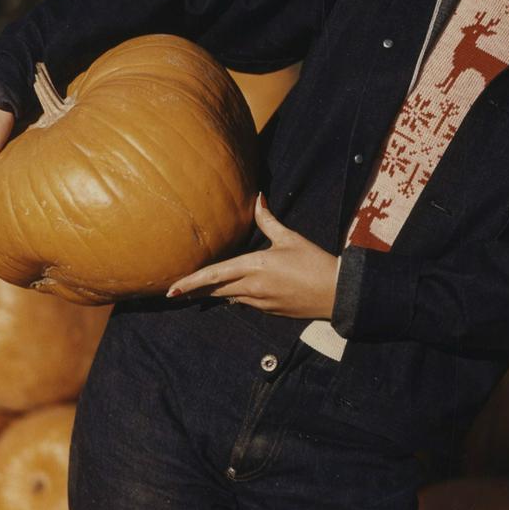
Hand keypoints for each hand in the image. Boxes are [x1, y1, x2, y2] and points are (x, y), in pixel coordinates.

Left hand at [167, 195, 339, 319]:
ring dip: (214, 294)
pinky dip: (235, 296)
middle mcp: (253, 287)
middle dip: (195, 291)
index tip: (172, 289)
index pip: (215, 275)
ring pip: (229, 298)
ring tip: (197, 292)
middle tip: (175, 292)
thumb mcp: (290, 238)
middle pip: (215, 291)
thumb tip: (258, 198)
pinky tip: (233, 293)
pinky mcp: (269, 311)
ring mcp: (260, 302)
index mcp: (255, 266)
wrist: (336, 293)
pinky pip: (245, 303)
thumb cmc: (314, 262)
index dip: (191, 283)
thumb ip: (268, 220)